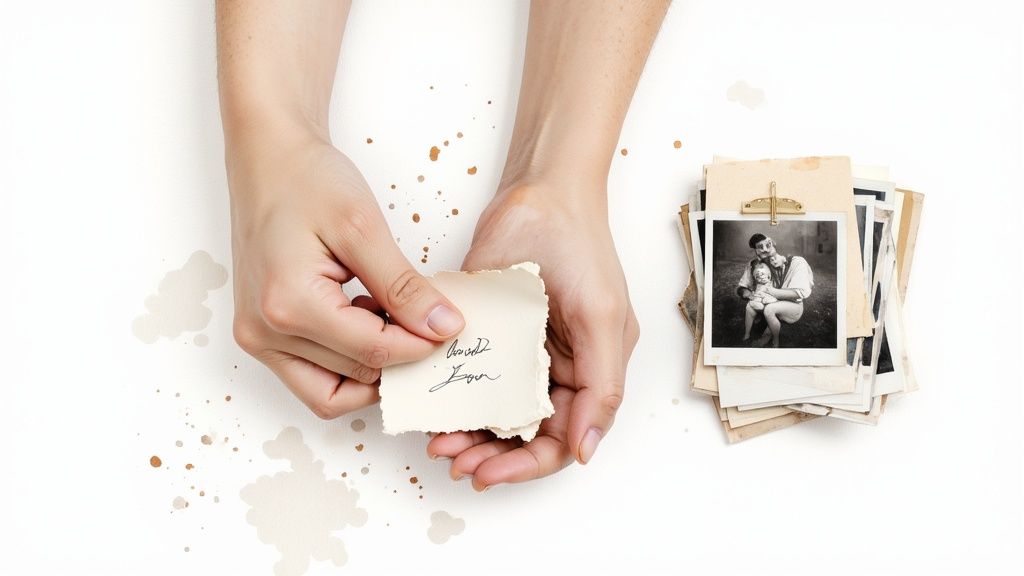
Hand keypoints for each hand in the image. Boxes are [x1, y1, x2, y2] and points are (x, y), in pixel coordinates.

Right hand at [227, 131, 463, 418]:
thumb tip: (443, 327)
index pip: (372, 352)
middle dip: (398, 357)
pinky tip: (366, 320)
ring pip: (331, 392)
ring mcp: (257, 338)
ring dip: (371, 366)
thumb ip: (404, 286)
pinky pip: (311, 377)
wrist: (268, 158)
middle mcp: (263, 332)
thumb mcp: (364, 228)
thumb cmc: (308, 180)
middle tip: (429, 323)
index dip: (420, 346)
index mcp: (287, 304)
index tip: (450, 327)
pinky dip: (346, 362)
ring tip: (391, 318)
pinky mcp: (261, 335)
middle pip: (355, 376)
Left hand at [426, 185, 638, 489]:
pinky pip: (476, 378)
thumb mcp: (600, 315)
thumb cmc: (576, 240)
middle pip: (528, 433)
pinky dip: (457, 398)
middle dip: (491, 454)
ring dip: (471, 433)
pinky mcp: (495, 332)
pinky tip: (435, 407)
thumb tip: (585, 450)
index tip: (487, 473)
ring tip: (439, 442)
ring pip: (498, 412)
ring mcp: (526, 351)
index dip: (527, 465)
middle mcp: (561, 366)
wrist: (538, 188)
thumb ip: (600, 385)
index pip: (564, 439)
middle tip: (453, 459)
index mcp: (594, 367)